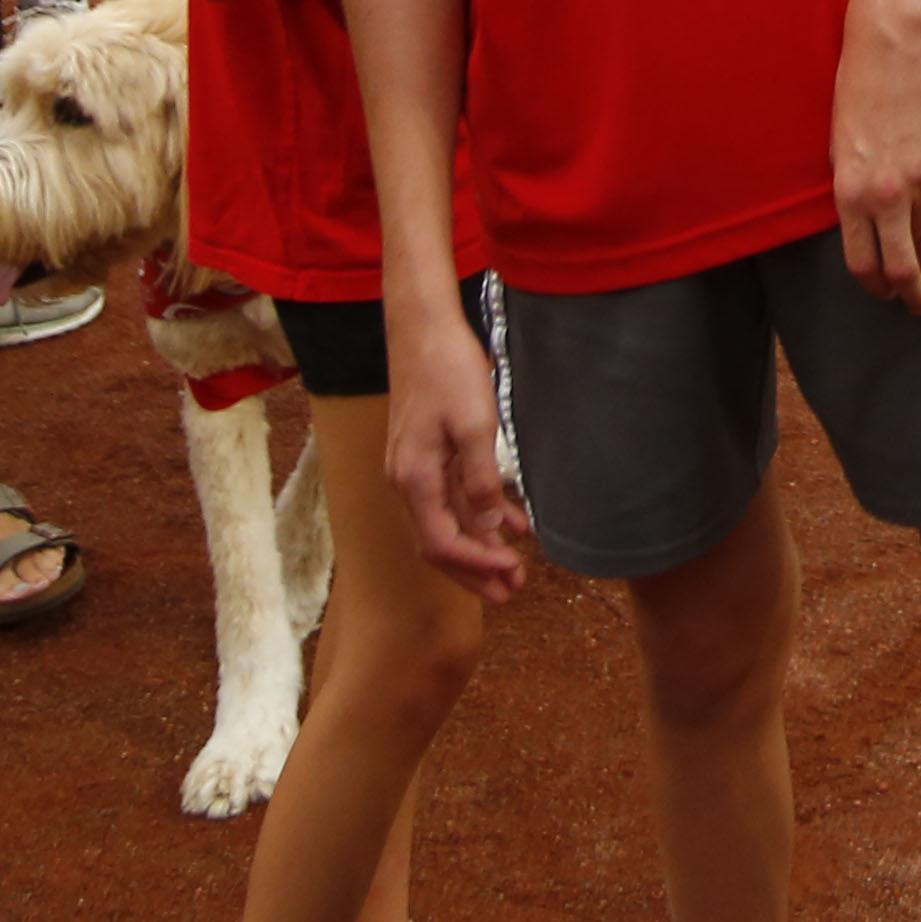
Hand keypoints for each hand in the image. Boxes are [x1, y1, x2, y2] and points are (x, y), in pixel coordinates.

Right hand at [381, 310, 532, 600]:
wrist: (423, 329)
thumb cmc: (448, 370)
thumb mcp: (475, 425)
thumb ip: (481, 480)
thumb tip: (492, 528)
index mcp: (414, 479)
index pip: (442, 544)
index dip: (477, 564)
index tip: (512, 574)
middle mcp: (406, 481)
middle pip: (437, 545)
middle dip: (474, 571)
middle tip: (511, 592)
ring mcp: (412, 469)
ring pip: (444, 524)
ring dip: (478, 548)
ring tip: (514, 569)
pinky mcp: (424, 455)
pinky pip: (449, 498)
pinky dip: (477, 516)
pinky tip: (511, 524)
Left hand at [831, 0, 920, 310]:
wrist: (894, 43)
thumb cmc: (856, 87)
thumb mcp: (838, 144)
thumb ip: (853, 188)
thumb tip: (867, 223)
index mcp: (851, 189)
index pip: (863, 261)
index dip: (873, 285)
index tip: (879, 292)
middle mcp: (888, 191)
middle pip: (903, 264)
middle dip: (910, 294)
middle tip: (916, 308)